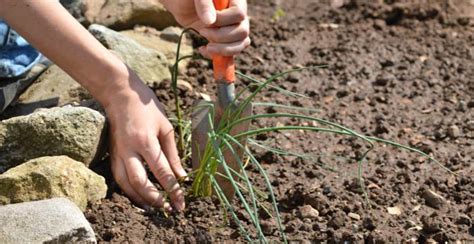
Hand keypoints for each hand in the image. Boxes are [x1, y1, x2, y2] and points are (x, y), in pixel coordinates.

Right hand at [105, 69, 186, 211]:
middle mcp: (129, 149)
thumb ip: (173, 153)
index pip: (161, 171)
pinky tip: (139, 197)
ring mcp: (117, 153)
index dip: (172, 189)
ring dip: (139, 198)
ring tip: (153, 208)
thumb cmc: (147, 108)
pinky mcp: (111, 155)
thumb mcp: (165, 127)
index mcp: (145, 140)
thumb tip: (181, 175)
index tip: (181, 202)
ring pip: (125, 183)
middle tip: (168, 208)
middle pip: (139, 182)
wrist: (120, 95)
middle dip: (154, 198)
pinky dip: (128, 191)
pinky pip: (118, 178)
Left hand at [161, 0, 249, 56]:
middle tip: (202, 31)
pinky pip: (231, 53)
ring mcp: (232, 28)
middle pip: (242, 32)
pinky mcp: (224, 40)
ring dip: (223, 49)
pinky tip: (203, 50)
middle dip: (221, 36)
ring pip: (241, 44)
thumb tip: (210, 21)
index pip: (239, 14)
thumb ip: (203, 4)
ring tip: (206, 47)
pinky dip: (218, 56)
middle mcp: (237, 15)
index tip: (206, 20)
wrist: (180, 4)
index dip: (223, 20)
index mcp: (235, 0)